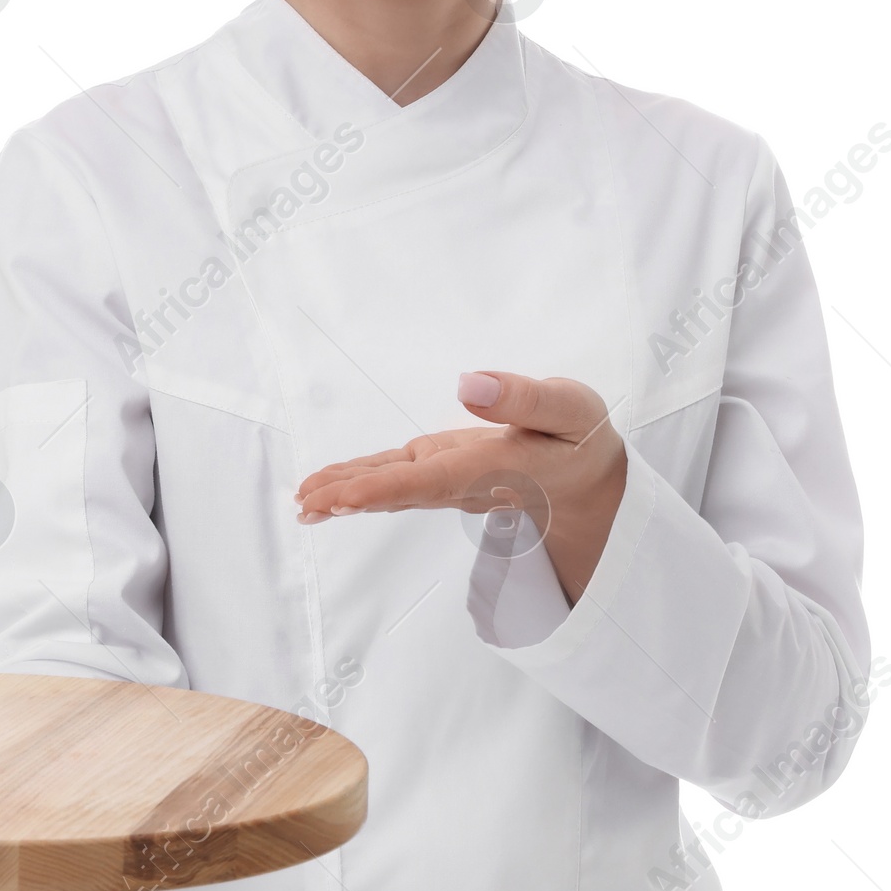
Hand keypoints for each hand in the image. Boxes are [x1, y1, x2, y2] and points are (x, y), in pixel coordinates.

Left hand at [293, 371, 626, 604]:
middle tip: (304, 505)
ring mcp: (447, 479)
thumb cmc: (579, 440)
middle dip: (351, 498)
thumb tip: (468, 384)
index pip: (430, 480)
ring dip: (345, 494)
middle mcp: (462, 481)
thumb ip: (524, 399)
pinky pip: (395, 479)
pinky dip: (360, 483)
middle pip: (399, 492)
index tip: (343, 498)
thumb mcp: (571, 409)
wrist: (588, 484)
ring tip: (302, 503)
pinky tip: (329, 491)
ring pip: (391, 488)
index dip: (383, 489)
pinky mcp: (440, 470)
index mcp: (493, 467)